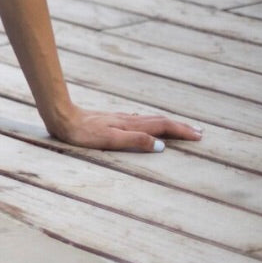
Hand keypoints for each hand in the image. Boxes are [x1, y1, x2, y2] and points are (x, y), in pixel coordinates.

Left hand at [47, 105, 202, 151]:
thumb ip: (135, 141)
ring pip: (150, 119)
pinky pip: (139, 120)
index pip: (162, 127)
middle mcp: (128, 119)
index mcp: (131, 125)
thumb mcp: (110, 140)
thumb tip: (162, 145)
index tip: (199, 136)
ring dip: (168, 124)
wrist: (61, 117)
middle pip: (160, 121)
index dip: (181, 131)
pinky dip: (151, 122)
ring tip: (180, 127)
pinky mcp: (111, 119)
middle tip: (199, 131)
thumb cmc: (83, 133)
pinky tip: (147, 124)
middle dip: (180, 126)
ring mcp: (120, 118)